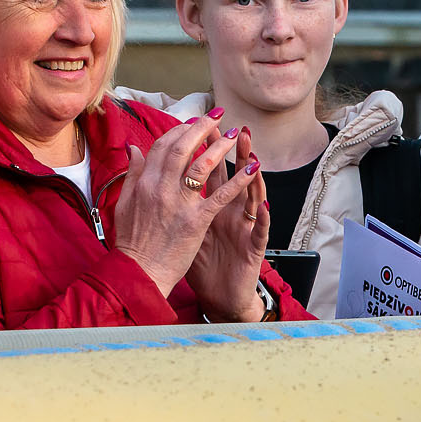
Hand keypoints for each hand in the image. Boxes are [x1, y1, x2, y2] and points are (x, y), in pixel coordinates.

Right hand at [104, 116, 258, 298]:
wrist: (139, 273)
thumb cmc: (132, 242)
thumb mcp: (123, 203)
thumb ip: (132, 174)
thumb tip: (133, 148)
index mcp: (143, 183)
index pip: (162, 146)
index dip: (179, 131)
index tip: (192, 122)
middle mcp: (160, 188)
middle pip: (183, 148)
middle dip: (201, 128)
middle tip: (216, 117)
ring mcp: (179, 204)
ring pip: (202, 166)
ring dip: (221, 147)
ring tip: (235, 135)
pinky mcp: (196, 221)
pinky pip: (221, 196)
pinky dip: (238, 181)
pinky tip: (252, 169)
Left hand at [185, 130, 268, 321]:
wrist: (219, 295)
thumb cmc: (202, 262)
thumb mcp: (186, 228)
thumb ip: (175, 201)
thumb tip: (156, 176)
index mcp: (211, 206)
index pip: (209, 171)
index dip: (206, 149)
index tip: (202, 126)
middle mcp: (230, 213)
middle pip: (234, 177)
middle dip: (235, 153)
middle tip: (237, 130)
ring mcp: (243, 229)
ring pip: (252, 198)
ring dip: (254, 178)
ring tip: (255, 158)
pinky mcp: (253, 248)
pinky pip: (260, 230)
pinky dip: (263, 217)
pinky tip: (264, 204)